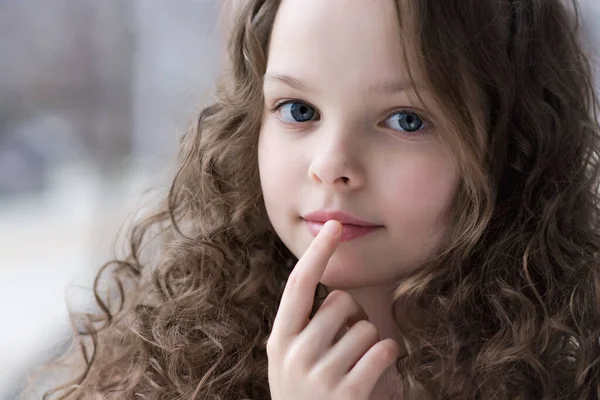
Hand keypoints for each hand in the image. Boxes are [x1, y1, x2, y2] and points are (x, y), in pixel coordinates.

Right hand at [267, 220, 400, 399]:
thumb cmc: (305, 396)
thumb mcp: (289, 361)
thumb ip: (302, 327)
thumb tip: (332, 288)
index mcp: (279, 340)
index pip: (298, 285)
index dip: (318, 253)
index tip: (334, 225)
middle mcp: (294, 353)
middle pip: (341, 302)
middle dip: (350, 318)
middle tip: (343, 347)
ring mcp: (318, 375)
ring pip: (365, 327)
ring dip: (369, 344)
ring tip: (354, 368)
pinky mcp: (346, 393)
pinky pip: (382, 351)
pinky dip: (388, 357)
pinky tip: (376, 373)